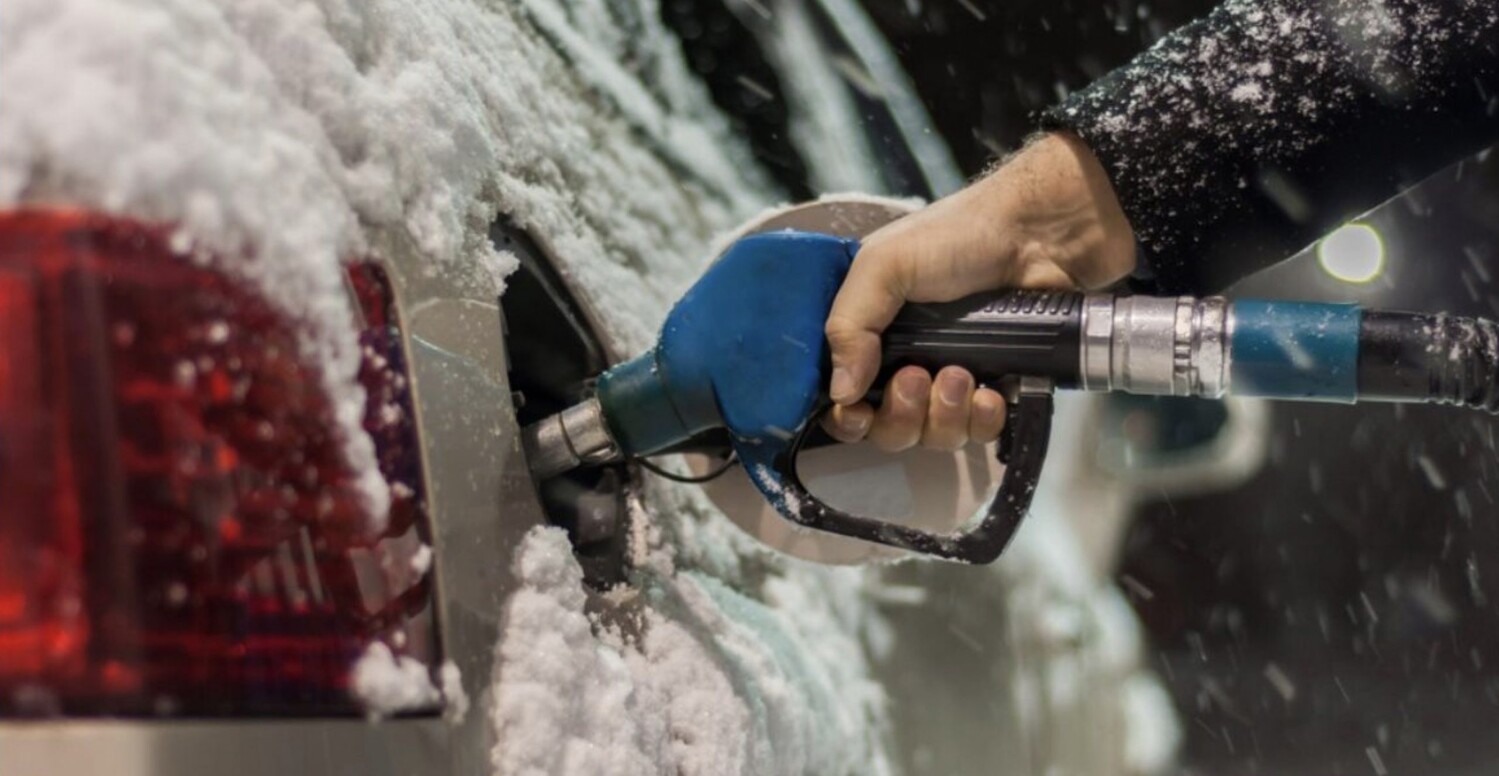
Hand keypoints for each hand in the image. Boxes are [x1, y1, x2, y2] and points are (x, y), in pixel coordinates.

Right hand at [822, 132, 1136, 450]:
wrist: (1039, 236)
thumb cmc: (957, 238)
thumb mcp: (885, 264)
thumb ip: (850, 324)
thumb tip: (838, 392)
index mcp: (871, 334)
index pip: (844, 398)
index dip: (847, 418)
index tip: (858, 413)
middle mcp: (906, 363)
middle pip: (887, 429)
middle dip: (901, 415)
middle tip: (918, 377)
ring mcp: (952, 380)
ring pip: (935, 436)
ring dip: (944, 415)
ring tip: (963, 374)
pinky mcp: (997, 389)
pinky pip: (980, 432)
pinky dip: (983, 419)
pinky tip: (992, 392)